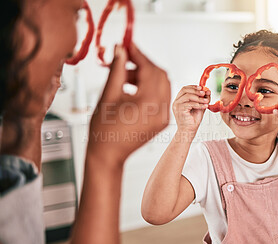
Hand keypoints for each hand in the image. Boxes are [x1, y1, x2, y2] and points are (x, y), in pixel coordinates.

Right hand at [87, 44, 170, 165]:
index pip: (149, 69)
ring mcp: (164, 116)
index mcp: (149, 103)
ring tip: (122, 77)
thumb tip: (120, 49)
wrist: (108, 155)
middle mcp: (162, 109)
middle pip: (160, 74)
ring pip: (161, 84)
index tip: (128, 45)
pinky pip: (161, 96)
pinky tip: (131, 88)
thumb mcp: (108, 95)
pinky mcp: (162, 120)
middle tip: (124, 60)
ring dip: (145, 76)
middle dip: (142, 64)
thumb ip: (117, 69)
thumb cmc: (103, 130)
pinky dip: (149, 88)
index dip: (138, 54)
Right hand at [172, 85, 209, 134]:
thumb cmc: (193, 120)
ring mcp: (176, 106)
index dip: (193, 87)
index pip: (185, 89)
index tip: (202, 87)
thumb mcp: (200, 107)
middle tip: (205, 93)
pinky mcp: (179, 110)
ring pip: (188, 96)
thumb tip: (208, 90)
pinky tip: (204, 107)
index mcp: (179, 100)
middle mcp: (176, 102)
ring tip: (206, 101)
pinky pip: (189, 104)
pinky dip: (198, 104)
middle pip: (185, 90)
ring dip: (199, 98)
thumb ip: (203, 99)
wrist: (189, 131)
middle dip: (196, 90)